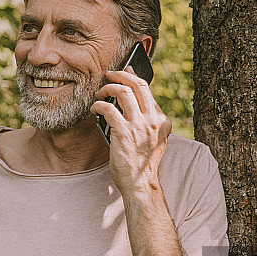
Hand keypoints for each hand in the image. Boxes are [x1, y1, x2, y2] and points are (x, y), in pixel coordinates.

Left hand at [91, 65, 171, 194]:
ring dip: (107, 88)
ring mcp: (139, 126)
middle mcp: (153, 120)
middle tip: (110, 74)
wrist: (140, 184)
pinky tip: (94, 108)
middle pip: (137, 85)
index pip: (147, 91)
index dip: (133, 78)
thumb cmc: (142, 163)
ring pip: (122, 92)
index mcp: (162, 120)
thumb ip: (146, 122)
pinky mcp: (123, 133)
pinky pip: (108, 109)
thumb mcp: (153, 139)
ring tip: (99, 93)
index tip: (125, 71)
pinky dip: (98, 105)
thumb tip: (130, 102)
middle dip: (121, 75)